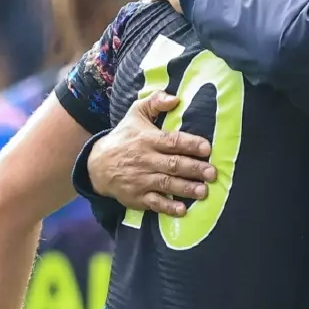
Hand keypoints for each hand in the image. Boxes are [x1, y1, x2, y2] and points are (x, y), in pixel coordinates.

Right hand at [87, 90, 216, 214]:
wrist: (97, 165)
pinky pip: (154, 203)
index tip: (207, 148)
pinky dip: (168, 207)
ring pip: (166, 184)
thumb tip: (176, 98)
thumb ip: (155, 102)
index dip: (190, 144)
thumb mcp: (135, 114)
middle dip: (194, 169)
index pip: (172, 141)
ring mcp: (141, 180)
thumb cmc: (124, 137)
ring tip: (203, 191)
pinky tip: (182, 210)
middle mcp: (145, 160)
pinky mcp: (137, 197)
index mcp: (148, 140)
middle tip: (212, 173)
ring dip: (186, 188)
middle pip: (172, 164)